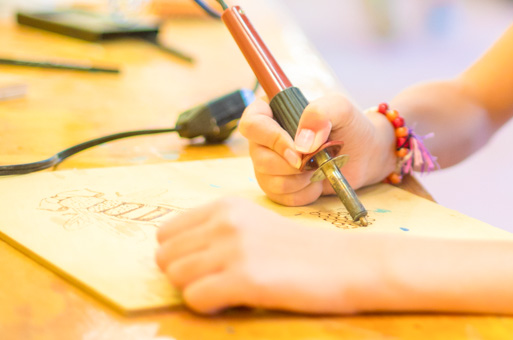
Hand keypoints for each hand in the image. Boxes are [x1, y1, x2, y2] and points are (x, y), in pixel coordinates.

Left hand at [155, 196, 386, 313]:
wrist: (347, 264)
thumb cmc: (302, 252)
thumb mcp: (256, 225)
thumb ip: (217, 232)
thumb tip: (172, 257)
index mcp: (226, 206)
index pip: (165, 233)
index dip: (181, 256)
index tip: (207, 266)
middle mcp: (226, 222)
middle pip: (165, 257)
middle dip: (185, 276)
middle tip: (218, 282)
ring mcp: (235, 249)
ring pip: (176, 278)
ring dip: (197, 291)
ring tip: (229, 291)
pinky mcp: (246, 278)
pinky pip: (195, 298)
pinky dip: (209, 306)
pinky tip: (236, 301)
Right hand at [238, 92, 392, 205]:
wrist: (365, 155)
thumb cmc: (349, 126)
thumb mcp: (340, 108)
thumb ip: (319, 113)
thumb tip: (302, 143)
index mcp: (273, 111)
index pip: (252, 123)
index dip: (271, 139)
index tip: (298, 150)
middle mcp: (265, 138)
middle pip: (258, 156)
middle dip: (291, 165)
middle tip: (316, 160)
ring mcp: (269, 164)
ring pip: (267, 180)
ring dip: (298, 180)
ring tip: (319, 169)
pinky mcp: (278, 186)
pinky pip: (280, 197)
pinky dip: (302, 194)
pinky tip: (317, 182)